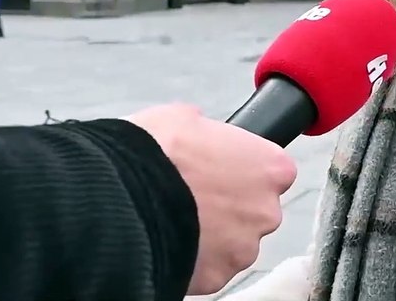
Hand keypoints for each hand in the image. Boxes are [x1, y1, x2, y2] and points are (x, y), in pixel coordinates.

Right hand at [127, 104, 297, 295]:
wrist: (121, 196)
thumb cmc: (156, 151)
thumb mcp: (185, 119)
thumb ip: (210, 132)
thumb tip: (202, 135)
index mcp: (270, 167)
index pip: (273, 171)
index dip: (245, 170)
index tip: (223, 171)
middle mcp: (267, 210)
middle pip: (256, 210)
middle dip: (231, 207)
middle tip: (194, 198)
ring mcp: (244, 248)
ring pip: (234, 243)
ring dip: (214, 235)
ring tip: (177, 220)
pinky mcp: (218, 277)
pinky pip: (210, 268)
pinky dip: (195, 259)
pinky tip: (170, 241)